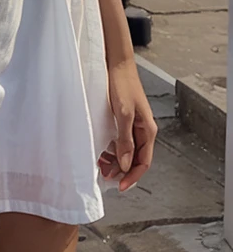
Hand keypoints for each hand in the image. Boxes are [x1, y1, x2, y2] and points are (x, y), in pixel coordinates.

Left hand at [99, 59, 157, 191]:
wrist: (118, 64)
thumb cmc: (122, 85)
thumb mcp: (123, 114)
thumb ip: (125, 140)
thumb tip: (125, 164)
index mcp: (148, 131)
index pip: (143, 162)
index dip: (132, 177)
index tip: (120, 187)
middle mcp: (143, 130)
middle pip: (136, 159)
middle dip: (123, 171)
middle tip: (107, 179)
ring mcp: (134, 125)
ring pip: (128, 151)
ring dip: (117, 162)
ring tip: (102, 167)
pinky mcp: (125, 120)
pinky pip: (122, 141)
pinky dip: (113, 150)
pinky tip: (103, 153)